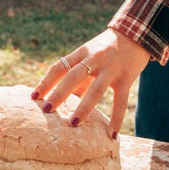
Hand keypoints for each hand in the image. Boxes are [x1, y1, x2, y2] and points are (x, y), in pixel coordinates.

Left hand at [31, 28, 150, 138]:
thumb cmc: (105, 50)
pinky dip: (117, 118)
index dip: (45, 82)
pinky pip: (121, 100)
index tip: (33, 97)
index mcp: (80, 53)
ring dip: (84, 108)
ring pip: (96, 90)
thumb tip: (64, 102)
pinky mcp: (126, 77)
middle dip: (59, 94)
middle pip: (73, 76)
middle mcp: (94, 58)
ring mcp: (111, 68)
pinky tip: (112, 134)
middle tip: (47, 111)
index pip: (59, 67)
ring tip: (74, 124)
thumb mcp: (88, 57)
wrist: (135, 35)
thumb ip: (78, 78)